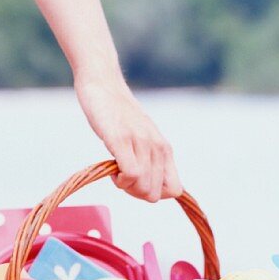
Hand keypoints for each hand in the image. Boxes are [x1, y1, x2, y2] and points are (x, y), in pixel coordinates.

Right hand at [74, 72, 182, 201]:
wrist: (103, 85)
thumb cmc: (119, 116)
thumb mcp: (142, 139)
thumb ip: (150, 159)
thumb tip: (152, 188)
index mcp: (165, 149)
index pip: (175, 190)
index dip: (155, 193)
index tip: (137, 182)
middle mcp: (157, 147)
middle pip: (155, 194)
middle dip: (136, 192)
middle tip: (121, 176)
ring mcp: (140, 143)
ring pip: (143, 187)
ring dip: (125, 186)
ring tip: (115, 169)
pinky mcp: (121, 139)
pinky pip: (131, 174)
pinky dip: (119, 180)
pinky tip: (110, 167)